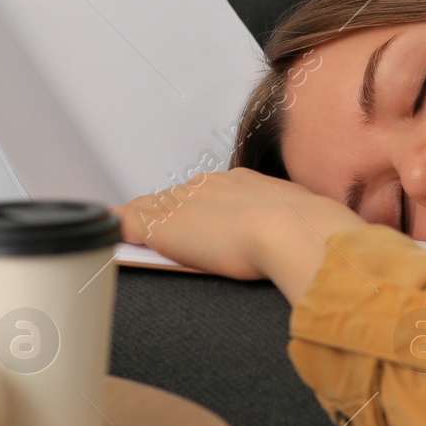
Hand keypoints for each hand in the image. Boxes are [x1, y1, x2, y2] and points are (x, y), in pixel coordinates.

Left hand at [113, 167, 367, 300]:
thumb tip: (329, 243)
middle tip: (151, 229)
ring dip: (136, 219)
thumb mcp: (310, 226)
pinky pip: (123, 222)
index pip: (210, 193)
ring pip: (149, 207)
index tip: (198, 223)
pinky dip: (108, 227)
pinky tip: (96, 234)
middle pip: (175, 197)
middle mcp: (210, 186)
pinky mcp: (161, 226)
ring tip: (120, 231)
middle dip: (164, 211)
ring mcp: (183, 203)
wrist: (293, 232)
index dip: (200, 209)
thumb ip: (305, 231)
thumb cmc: (311, 234)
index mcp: (244, 182)